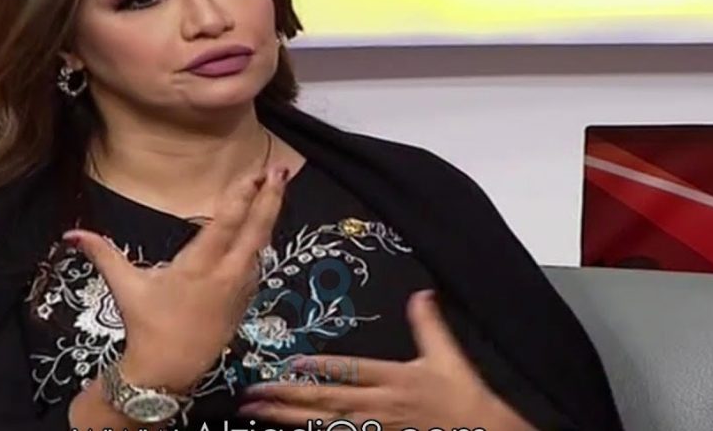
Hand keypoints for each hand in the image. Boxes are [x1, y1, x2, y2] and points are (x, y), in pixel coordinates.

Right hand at [64, 165, 288, 392]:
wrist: (169, 371)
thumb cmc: (147, 326)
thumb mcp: (125, 287)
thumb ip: (103, 254)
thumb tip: (71, 234)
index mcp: (198, 267)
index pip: (225, 224)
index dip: (242, 196)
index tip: (255, 174)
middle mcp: (225, 275)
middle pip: (256, 230)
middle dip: (270, 198)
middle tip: (281, 170)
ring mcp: (239, 289)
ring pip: (262, 247)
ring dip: (270, 216)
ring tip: (277, 189)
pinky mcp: (244, 301)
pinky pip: (259, 265)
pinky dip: (263, 242)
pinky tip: (265, 227)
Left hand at [237, 290, 535, 430]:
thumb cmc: (463, 395)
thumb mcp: (447, 355)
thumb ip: (428, 324)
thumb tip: (421, 294)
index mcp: (393, 378)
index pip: (349, 371)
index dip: (318, 368)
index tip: (288, 363)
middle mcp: (378, 405)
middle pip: (325, 401)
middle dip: (284, 398)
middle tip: (249, 394)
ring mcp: (374, 426)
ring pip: (322, 423)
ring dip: (286, 418)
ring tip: (253, 412)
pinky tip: (285, 429)